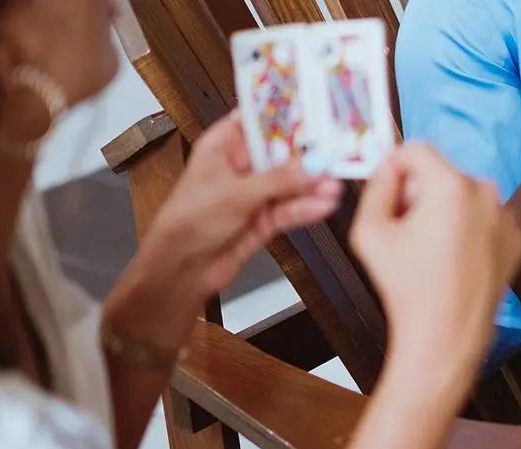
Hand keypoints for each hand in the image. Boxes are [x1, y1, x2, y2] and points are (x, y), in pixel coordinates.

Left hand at [142, 111, 342, 299]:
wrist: (183, 270)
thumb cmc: (190, 221)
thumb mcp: (236, 193)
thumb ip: (279, 180)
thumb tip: (314, 165)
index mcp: (223, 145)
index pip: (259, 120)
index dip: (286, 113)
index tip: (316, 106)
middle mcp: (240, 167)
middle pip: (281, 153)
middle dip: (308, 154)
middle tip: (337, 149)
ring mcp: (253, 196)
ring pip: (289, 185)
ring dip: (311, 186)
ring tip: (335, 184)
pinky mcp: (263, 222)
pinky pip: (288, 211)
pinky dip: (305, 209)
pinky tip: (323, 205)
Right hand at [350, 142, 520, 378]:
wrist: (447, 336)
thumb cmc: (406, 289)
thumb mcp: (369, 232)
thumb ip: (376, 187)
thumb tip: (389, 168)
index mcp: (449, 185)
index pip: (416, 149)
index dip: (395, 168)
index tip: (389, 193)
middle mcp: (485, 192)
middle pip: (442, 174)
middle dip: (421, 195)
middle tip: (407, 234)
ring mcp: (505, 216)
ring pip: (465, 197)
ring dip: (446, 213)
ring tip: (432, 254)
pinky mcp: (517, 239)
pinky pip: (485, 221)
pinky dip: (470, 233)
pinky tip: (456, 263)